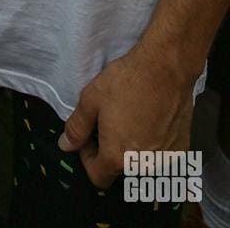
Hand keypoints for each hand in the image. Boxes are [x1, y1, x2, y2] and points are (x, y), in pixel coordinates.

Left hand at [59, 40, 194, 187]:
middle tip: (111, 124)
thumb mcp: (91, 100)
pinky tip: (152, 121)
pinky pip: (161, 155)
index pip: (98, 177)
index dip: (88, 158)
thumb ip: (77, 128)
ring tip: (132, 121)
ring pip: (141, 163)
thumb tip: (65, 146)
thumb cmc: (125, 82)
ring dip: (133, 149)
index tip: (90, 137)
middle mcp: (142, 166)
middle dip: (111, 152)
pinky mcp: (181, 150)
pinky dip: (154, 145)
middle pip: (120, 170)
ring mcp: (165, 160)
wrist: (166, 69)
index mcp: (117, 157)